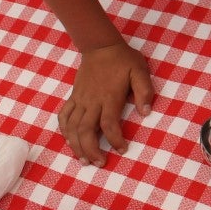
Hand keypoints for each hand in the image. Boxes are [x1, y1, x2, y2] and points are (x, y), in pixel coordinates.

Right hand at [59, 41, 153, 165]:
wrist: (100, 46)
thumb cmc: (123, 60)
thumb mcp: (140, 70)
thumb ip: (144, 91)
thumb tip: (146, 112)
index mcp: (109, 97)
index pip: (109, 124)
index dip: (114, 140)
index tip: (122, 150)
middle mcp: (92, 101)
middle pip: (86, 131)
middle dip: (91, 150)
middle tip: (100, 163)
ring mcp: (80, 99)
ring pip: (72, 127)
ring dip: (76, 145)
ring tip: (84, 160)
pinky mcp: (73, 97)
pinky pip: (64, 116)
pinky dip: (64, 131)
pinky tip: (69, 141)